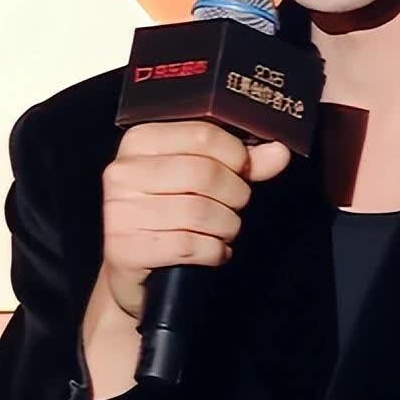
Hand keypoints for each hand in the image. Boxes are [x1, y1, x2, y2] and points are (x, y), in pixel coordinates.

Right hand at [97, 120, 290, 320]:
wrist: (134, 265)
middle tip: (233, 206)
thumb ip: (240, 162)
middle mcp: (123, 172)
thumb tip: (279, 151)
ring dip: (226, 226)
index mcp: (140, 141)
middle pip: (206, 173)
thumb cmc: (170, 211)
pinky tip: (212, 250)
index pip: (203, 133)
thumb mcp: (202, 179)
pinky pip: (190, 246)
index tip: (242, 170)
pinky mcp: (126, 249)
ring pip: (201, 212)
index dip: (236, 155)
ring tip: (222, 230)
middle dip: (235, 194)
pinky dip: (214, 251)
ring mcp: (120, 211)